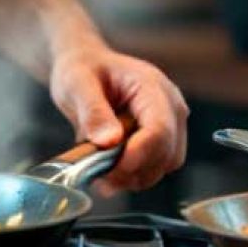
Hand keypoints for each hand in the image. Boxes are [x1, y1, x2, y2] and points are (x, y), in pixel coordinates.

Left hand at [49, 33, 188, 192]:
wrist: (86, 69)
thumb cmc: (83, 69)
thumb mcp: (77, 83)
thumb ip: (93, 111)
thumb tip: (108, 141)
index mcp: (152, 87)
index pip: (160, 127)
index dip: (140, 152)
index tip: (113, 166)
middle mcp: (169, 107)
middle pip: (166, 153)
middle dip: (133, 168)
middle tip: (97, 171)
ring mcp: (169, 126)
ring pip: (162, 167)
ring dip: (131, 176)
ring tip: (98, 171)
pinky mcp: (160, 142)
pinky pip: (153, 169)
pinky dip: (131, 176)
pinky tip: (106, 173)